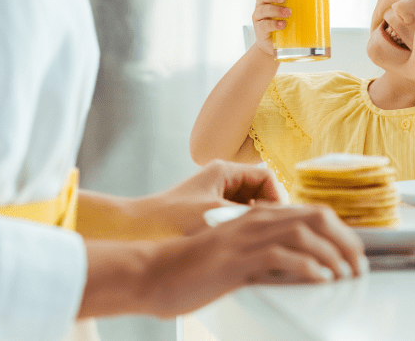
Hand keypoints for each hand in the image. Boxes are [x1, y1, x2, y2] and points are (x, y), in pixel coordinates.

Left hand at [133, 159, 284, 235]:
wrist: (136, 231)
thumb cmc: (171, 219)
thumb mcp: (216, 216)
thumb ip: (250, 216)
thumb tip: (278, 224)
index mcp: (224, 170)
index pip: (266, 177)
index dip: (277, 198)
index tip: (278, 221)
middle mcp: (221, 179)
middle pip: (260, 191)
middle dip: (268, 212)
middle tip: (272, 234)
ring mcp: (216, 195)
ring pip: (250, 206)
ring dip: (255, 222)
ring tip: (256, 241)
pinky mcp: (209, 212)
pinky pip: (236, 217)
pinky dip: (242, 229)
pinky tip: (241, 245)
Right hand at [134, 202, 367, 316]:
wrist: (155, 273)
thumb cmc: (194, 267)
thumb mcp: (236, 254)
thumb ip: (266, 254)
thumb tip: (298, 266)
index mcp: (257, 217)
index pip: (310, 213)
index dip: (339, 230)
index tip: (353, 251)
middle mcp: (255, 220)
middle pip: (315, 218)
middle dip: (345, 240)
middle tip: (359, 263)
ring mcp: (246, 238)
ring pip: (303, 234)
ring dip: (332, 254)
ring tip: (346, 273)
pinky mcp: (236, 259)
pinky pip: (280, 257)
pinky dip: (306, 266)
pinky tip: (320, 278)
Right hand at [252, 0, 290, 55]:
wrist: (275, 46)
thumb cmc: (286, 25)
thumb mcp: (291, 12)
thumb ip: (299, 3)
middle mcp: (260, 6)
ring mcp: (259, 19)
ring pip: (262, 10)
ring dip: (276, 10)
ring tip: (288, 13)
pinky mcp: (260, 31)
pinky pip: (264, 25)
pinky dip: (274, 24)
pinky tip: (283, 25)